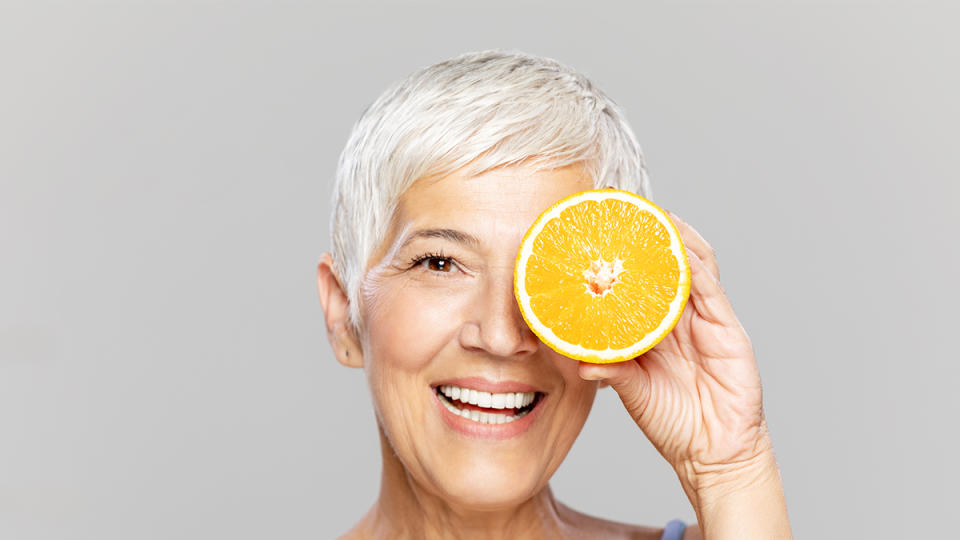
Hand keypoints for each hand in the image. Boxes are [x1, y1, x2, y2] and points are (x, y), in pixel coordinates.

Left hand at [578, 212, 772, 491]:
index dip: (623, 258)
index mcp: (656, 329)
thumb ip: (611, 371)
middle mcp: (681, 318)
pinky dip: (696, 266)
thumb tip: (579, 362)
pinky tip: (679, 247)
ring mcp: (706, 321)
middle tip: (623, 210)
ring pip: (691, 267)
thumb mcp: (633, 391)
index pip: (639, 283)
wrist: (713, 455)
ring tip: (652, 214)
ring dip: (674, 238)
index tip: (598, 235)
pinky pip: (711, 290)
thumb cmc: (673, 423)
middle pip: (665, 265)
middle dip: (648, 236)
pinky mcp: (727, 331)